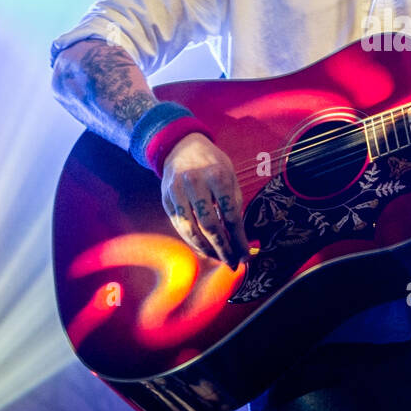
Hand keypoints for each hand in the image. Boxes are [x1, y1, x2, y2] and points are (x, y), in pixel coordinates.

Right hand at [159, 132, 250, 268]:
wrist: (182, 147)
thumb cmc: (213, 165)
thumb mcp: (230, 177)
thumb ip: (234, 205)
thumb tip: (241, 239)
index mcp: (217, 175)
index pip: (230, 215)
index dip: (238, 240)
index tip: (245, 256)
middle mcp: (194, 183)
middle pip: (209, 225)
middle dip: (223, 249)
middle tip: (232, 263)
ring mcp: (176, 191)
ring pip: (191, 230)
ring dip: (206, 249)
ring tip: (219, 258)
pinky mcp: (166, 200)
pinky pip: (179, 227)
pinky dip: (192, 241)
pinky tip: (204, 249)